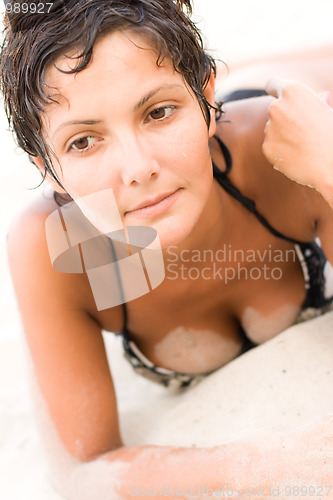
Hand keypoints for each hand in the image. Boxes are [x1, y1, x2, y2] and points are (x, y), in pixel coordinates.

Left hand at [263, 78, 332, 197]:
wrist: (331, 162)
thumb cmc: (332, 135)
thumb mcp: (327, 111)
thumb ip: (315, 103)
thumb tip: (321, 96)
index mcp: (292, 91)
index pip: (273, 84)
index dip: (276, 90)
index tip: (277, 97)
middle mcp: (276, 107)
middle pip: (274, 111)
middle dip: (284, 119)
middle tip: (303, 131)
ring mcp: (269, 128)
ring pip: (272, 130)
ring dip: (282, 136)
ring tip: (303, 146)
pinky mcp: (266, 147)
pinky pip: (271, 147)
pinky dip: (280, 151)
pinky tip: (297, 156)